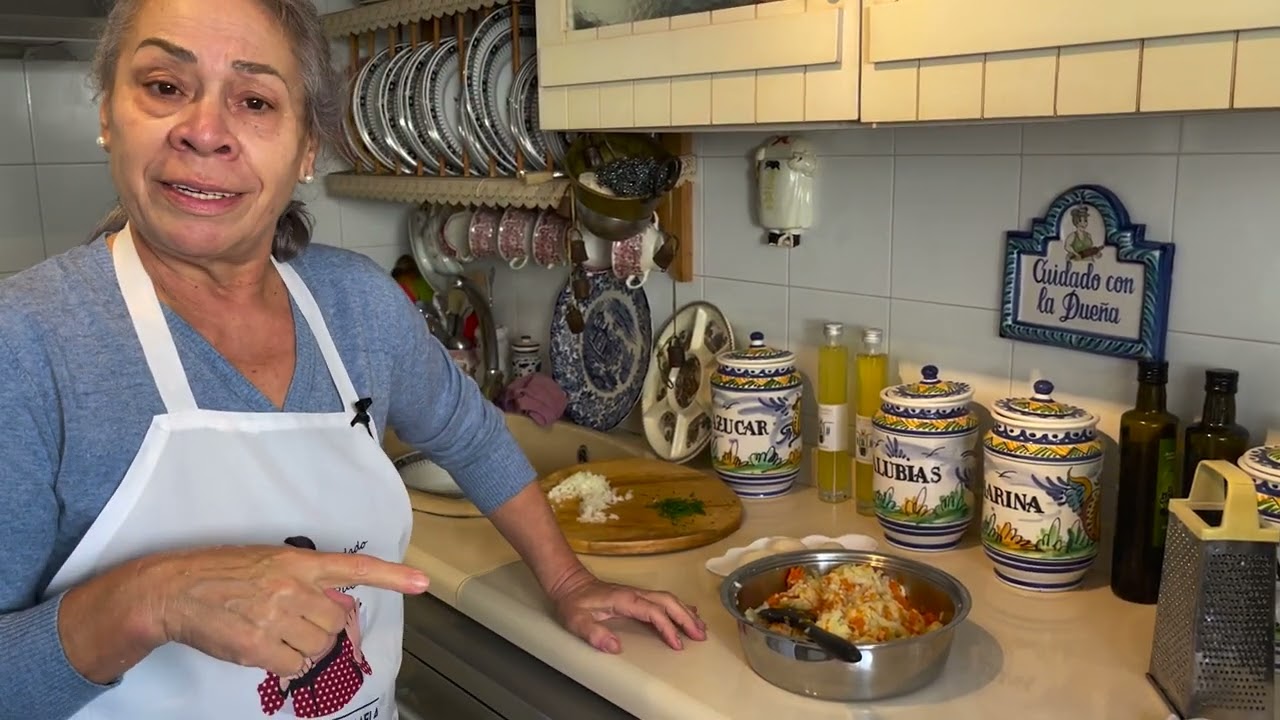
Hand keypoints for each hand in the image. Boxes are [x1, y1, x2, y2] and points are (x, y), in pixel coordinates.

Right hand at [141, 545, 427, 677]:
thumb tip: (336, 604)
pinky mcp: (258, 646)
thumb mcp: (269, 561)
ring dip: (302, 648)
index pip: (354, 567)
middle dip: (321, 628)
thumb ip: (305, 579)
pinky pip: (294, 665)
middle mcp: (292, 587)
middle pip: (336, 622)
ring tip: (272, 631)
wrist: (175, 590)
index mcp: (298, 561)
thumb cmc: (220, 573)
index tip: (422, 582)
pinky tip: (262, 647)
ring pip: (318, 647)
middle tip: (292, 622)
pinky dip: (284, 664)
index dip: (392, 576)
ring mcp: (276, 617)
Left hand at [549, 569, 706, 653]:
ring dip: (686, 612)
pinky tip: (689, 612)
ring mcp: (637, 593)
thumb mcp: (576, 620)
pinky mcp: (637, 595)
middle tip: (700, 636)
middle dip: (686, 618)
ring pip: (668, 599)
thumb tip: (615, 647)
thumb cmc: (573, 602)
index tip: (677, 645)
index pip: (654, 612)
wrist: (569, 583)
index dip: (668, 628)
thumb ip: (593, 633)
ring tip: (701, 628)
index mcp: (625, 600)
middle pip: (668, 602)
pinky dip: (679, 606)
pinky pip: (663, 599)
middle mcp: (635, 593)